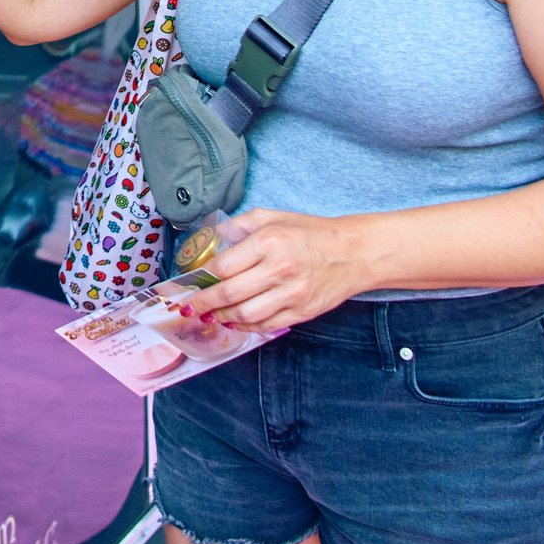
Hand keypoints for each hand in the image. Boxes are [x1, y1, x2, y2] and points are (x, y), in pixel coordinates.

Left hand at [177, 211, 369, 331]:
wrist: (353, 253)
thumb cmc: (311, 233)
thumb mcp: (274, 216)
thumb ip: (241, 225)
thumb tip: (214, 238)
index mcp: (269, 241)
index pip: (224, 265)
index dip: (203, 278)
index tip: (190, 283)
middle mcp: (279, 268)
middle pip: (230, 293)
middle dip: (204, 302)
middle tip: (190, 306)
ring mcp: (292, 293)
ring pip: (246, 314)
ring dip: (222, 317)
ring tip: (210, 315)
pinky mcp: (302, 311)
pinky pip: (266, 325)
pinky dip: (246, 326)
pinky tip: (234, 321)